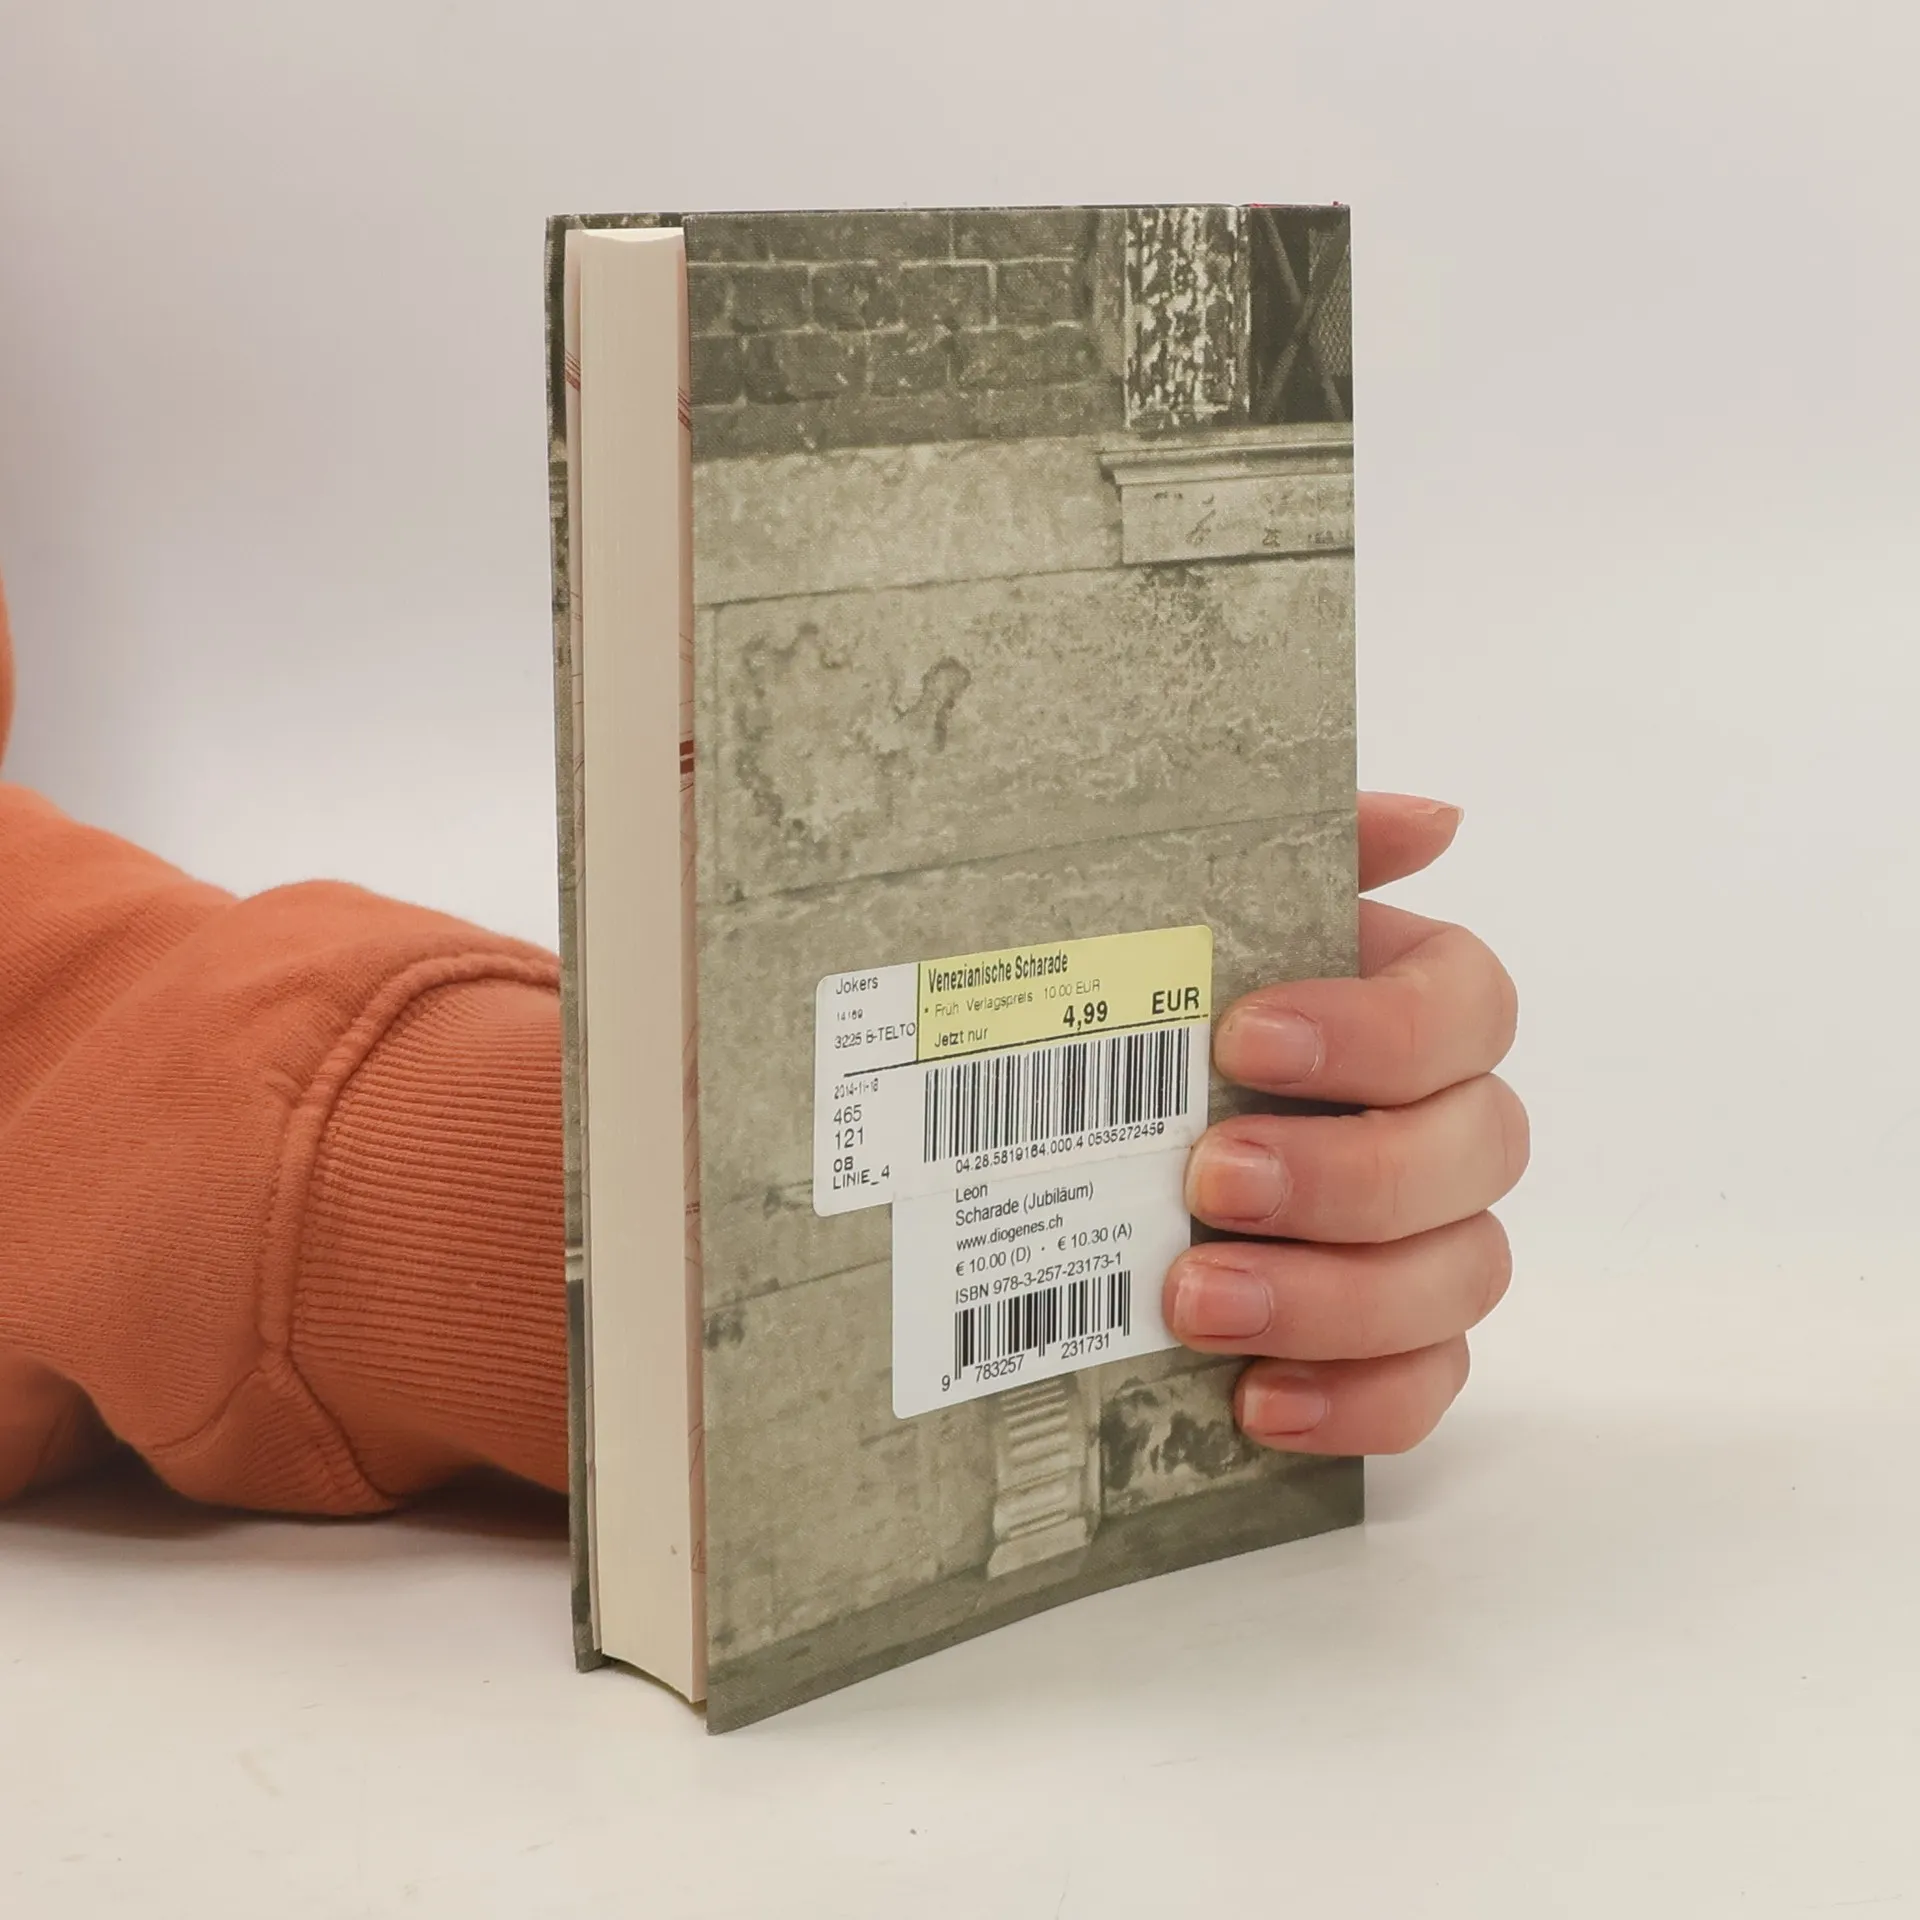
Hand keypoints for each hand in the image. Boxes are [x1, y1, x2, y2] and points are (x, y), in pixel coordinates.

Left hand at [1164, 793, 1525, 1454]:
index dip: (1380, 1031)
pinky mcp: (1386, 1343)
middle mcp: (1437, 1121)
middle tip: (1210, 1178)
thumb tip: (1436, 822)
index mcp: (1404, 1005)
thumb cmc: (1135, 1009)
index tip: (1245, 1037)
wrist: (1055, 1135)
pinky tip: (1255, 1398)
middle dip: (1347, 1173)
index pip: (1468, 1009)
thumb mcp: (1184, 909)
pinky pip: (1427, 1386)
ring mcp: (1423, 1240)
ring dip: (1337, 1295)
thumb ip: (1308, 847)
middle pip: (1480, 1152)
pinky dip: (1356, 1401)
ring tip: (1195, 1298)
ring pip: (1464, 1276)